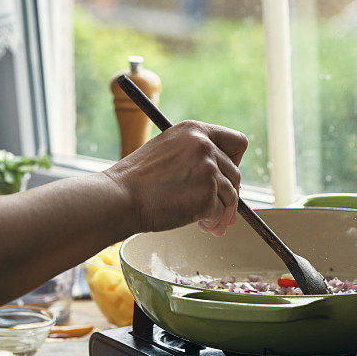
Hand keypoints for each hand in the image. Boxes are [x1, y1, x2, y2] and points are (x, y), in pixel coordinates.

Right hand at [104, 120, 248, 235]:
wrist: (119, 198)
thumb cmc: (137, 180)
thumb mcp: (168, 151)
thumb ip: (195, 156)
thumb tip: (224, 181)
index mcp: (195, 130)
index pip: (237, 141)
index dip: (236, 161)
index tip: (226, 176)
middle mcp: (205, 146)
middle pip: (236, 174)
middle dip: (229, 195)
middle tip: (219, 211)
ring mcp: (207, 171)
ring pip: (231, 196)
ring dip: (222, 213)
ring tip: (208, 222)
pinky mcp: (206, 196)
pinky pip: (220, 213)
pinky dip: (214, 222)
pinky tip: (201, 225)